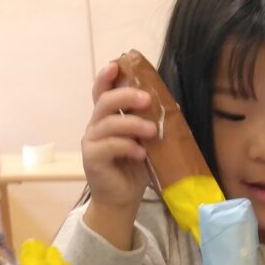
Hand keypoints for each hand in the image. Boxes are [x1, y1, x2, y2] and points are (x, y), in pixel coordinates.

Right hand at [81, 61, 155, 221]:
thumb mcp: (147, 141)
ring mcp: (91, 142)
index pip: (102, 91)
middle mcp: (96, 126)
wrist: (123, 199)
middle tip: (147, 99)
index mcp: (108, 117)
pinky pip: (107, 146)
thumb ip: (153, 121)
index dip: (106, 76)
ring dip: (132, 124)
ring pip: (107, 123)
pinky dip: (127, 146)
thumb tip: (172, 103)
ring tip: (152, 131)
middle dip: (126, 96)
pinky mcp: (92, 159)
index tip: (117, 64)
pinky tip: (140, 153)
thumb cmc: (136, 167)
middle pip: (104, 102)